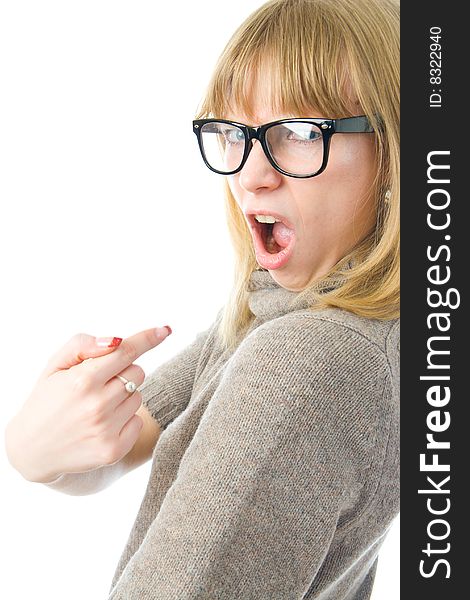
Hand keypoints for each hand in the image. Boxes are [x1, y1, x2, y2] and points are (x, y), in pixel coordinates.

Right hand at [4, 326, 171, 482]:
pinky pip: (138, 421)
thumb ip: (84, 345)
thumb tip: (116, 341)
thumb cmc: (48, 399)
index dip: (148, 338)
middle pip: (138, 372)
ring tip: (96, 406)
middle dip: (123, 372)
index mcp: (82, 381)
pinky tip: (102, 425)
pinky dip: (125, 419)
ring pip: (138, 396)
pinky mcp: (114, 450)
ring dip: (124, 396)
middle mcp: (96, 406)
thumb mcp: (55, 366)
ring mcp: (106, 430)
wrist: (32, 450)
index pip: (125, 352)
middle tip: (99, 384)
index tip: (164, 330)